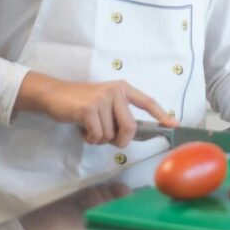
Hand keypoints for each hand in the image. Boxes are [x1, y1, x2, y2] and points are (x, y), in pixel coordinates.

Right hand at [16, 72, 176, 147]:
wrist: (54, 95)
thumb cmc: (80, 102)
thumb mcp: (104, 102)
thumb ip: (119, 114)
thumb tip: (131, 134)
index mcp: (123, 88)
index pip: (147, 101)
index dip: (161, 114)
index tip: (174, 124)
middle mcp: (116, 91)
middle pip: (130, 127)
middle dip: (120, 140)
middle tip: (106, 138)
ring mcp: (102, 99)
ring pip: (111, 134)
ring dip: (99, 138)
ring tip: (89, 126)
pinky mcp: (89, 109)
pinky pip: (97, 136)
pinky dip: (90, 138)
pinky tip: (82, 129)